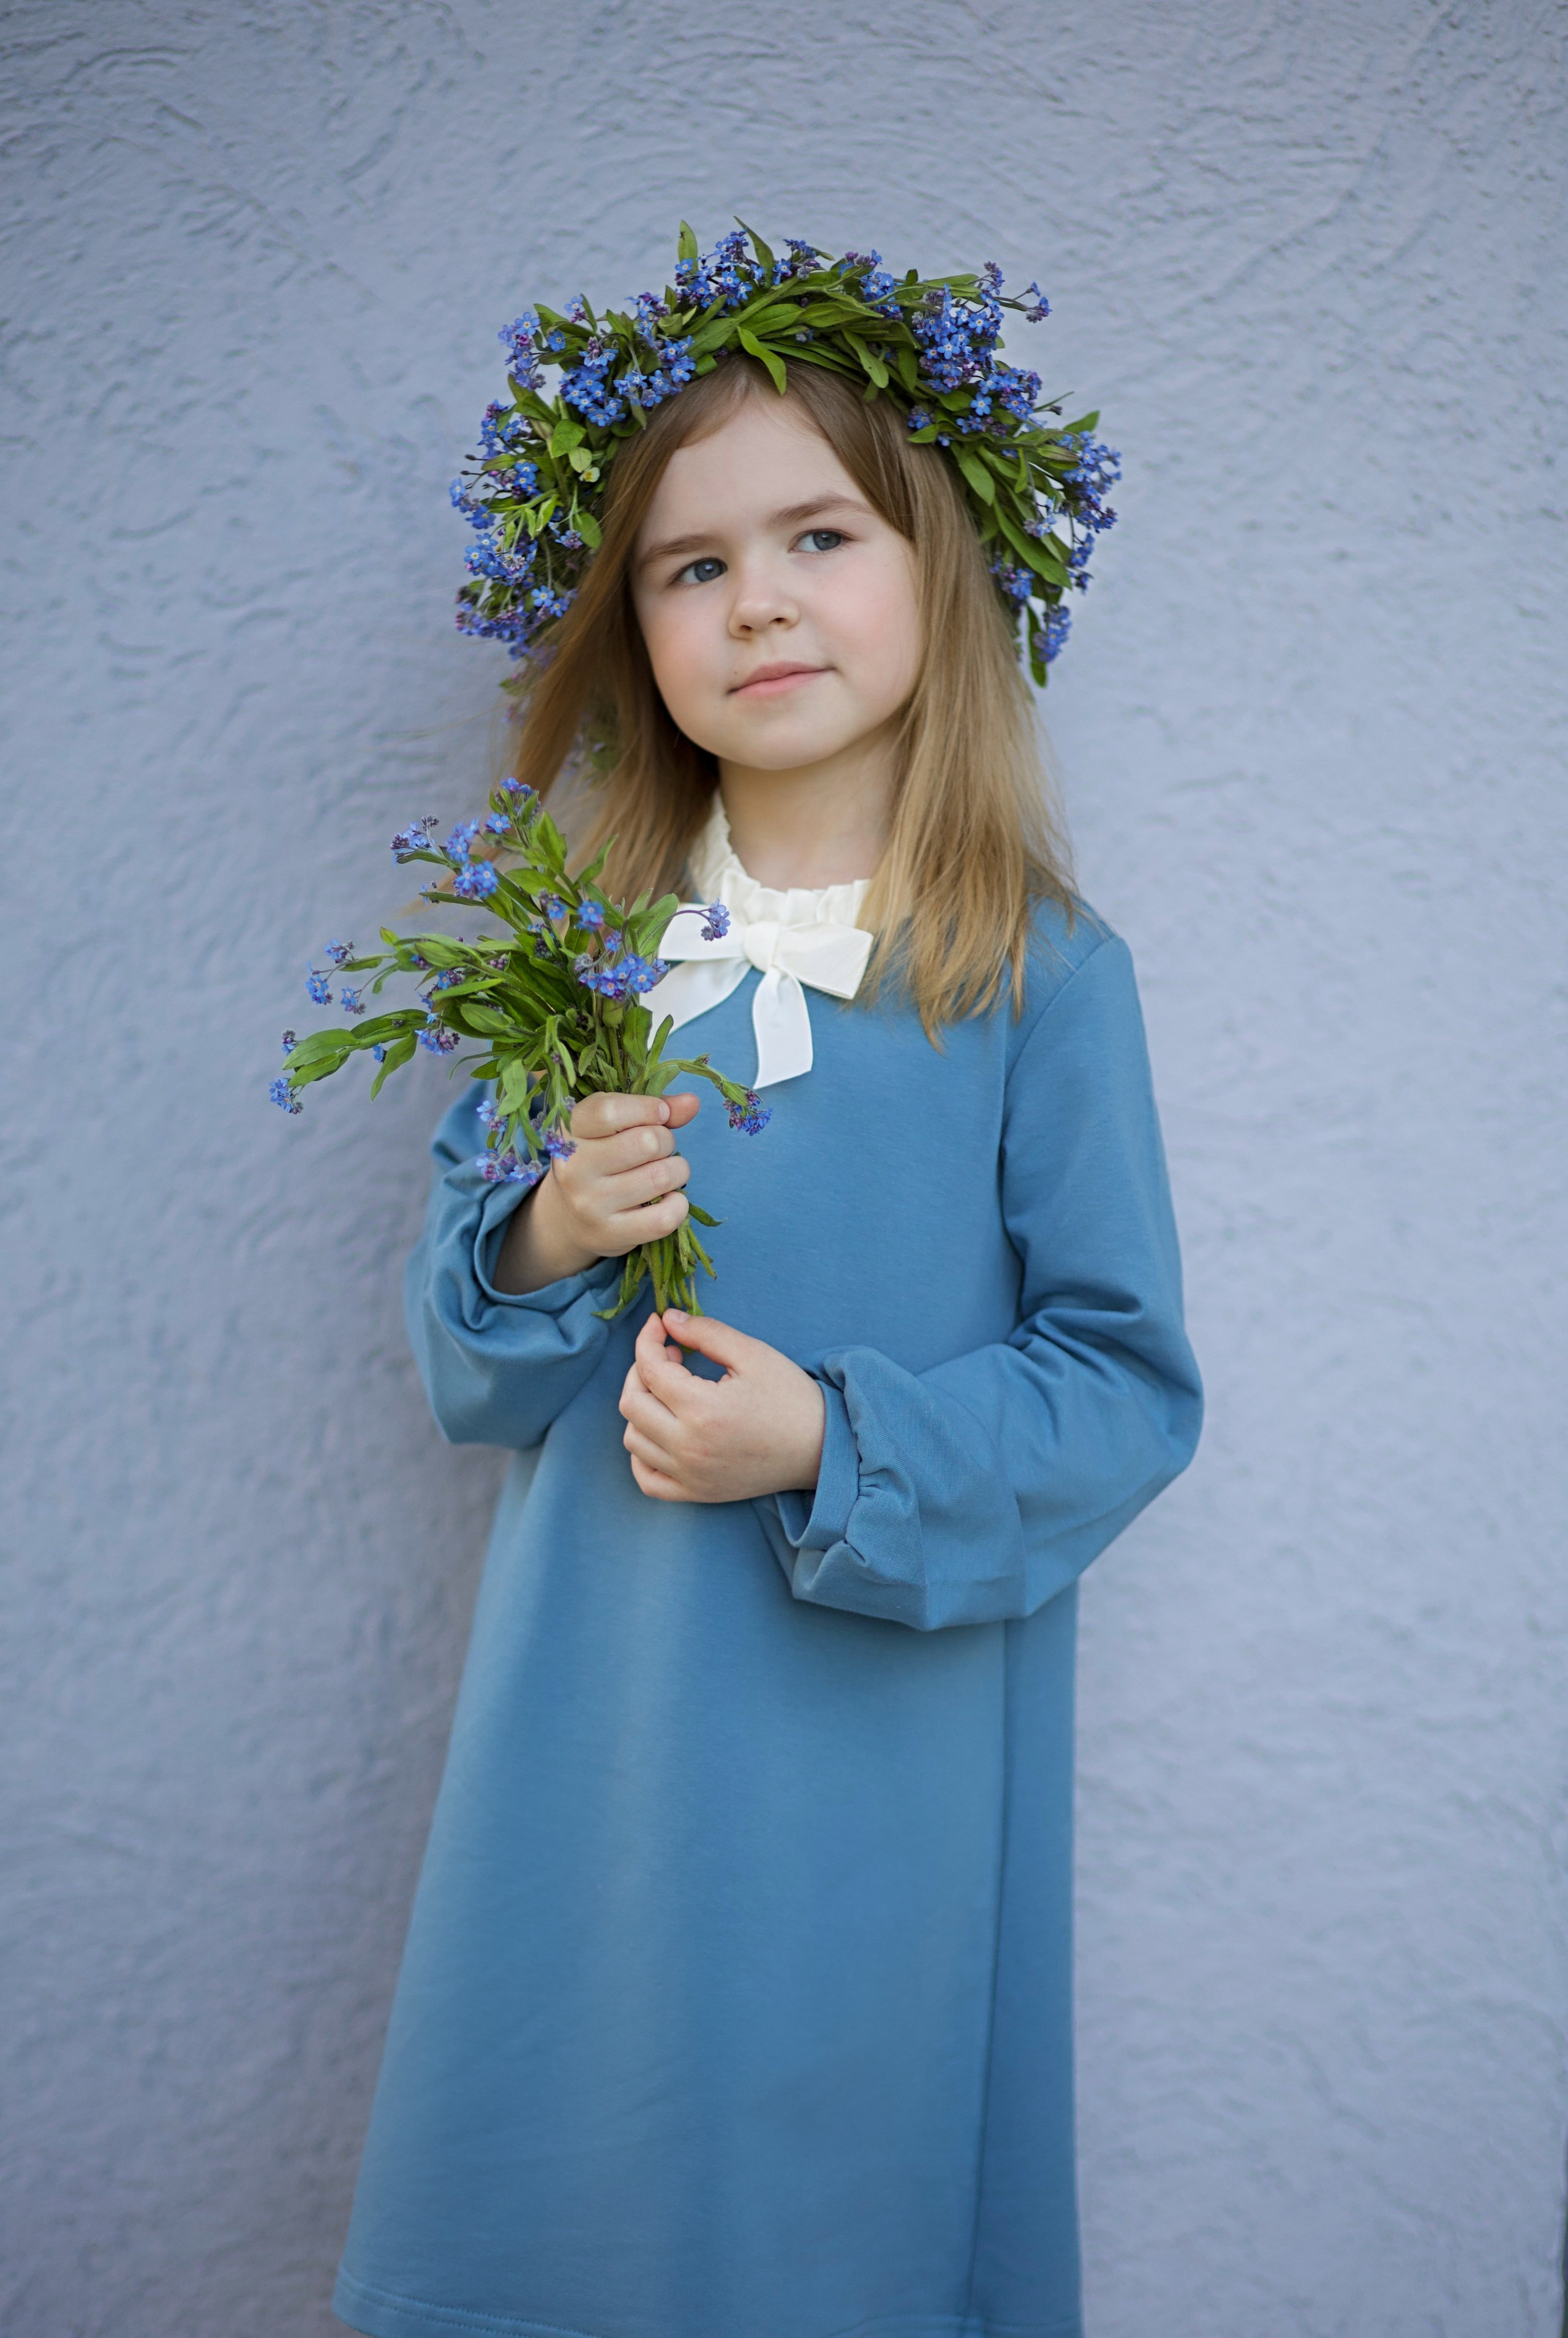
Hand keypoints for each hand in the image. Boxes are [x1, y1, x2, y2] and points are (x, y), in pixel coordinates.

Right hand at [491, 1090, 699, 1295]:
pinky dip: (679, 1206)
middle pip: (647, 1142)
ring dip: (677, 1171)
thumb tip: (693, 1102)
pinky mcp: (610, 1234)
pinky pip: (664, 1218)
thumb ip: (652, 1109)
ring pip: (661, 1176)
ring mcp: (589, 1203)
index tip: (659, 1114)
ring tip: (665, 1173)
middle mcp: (573, 1167)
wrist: (568, 1219)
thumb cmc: (600, 1160)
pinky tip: (670, 1199)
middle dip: (666, 1141)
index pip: (610, 1111)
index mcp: (570, 1130)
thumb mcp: (613, 1127)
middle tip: (658, 1150)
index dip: (648, 1108)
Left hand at [619, 1307, 825, 1503]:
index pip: (649, 1369)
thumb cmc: (791, 1398)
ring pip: (633, 1439)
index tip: (658, 1324)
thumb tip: (667, 1320)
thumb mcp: (753, 1354)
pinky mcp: (696, 1493)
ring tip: (668, 1391)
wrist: (821, 1448)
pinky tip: (658, 1432)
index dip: (648, 1340)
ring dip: (641, 1408)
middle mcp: (688, 1447)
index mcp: (702, 1409)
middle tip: (668, 1356)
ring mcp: (689, 1475)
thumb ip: (706, 1332)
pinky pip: (647, 1478)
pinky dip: (641, 1455)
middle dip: (640, 1370)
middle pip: (631, 1404)